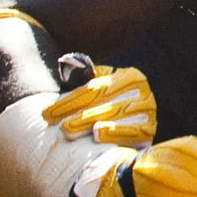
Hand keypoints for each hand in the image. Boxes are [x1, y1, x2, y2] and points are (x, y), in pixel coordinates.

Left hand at [41, 65, 156, 148]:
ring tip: (67, 130)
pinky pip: (131, 131)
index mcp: (128, 76)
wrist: (132, 129)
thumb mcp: (97, 89)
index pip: (94, 87)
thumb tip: (64, 61)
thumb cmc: (106, 109)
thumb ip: (81, 77)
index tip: (46, 112)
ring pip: (113, 116)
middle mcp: (141, 91)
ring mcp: (147, 111)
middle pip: (102, 101)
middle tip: (55, 123)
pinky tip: (97, 134)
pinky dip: (114, 133)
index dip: (69, 100)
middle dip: (75, 112)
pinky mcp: (149, 130)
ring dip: (88, 122)